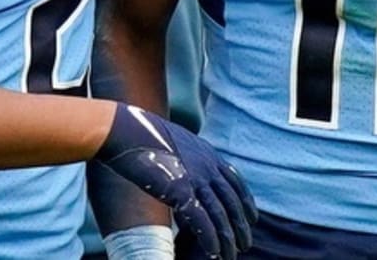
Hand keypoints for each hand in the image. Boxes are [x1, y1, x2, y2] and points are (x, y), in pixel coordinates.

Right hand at [95, 103, 256, 259]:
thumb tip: (186, 175)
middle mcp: (206, 165)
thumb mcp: (174, 142)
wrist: (125, 129)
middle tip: (245, 244)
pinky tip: (215, 252)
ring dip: (228, 238)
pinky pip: (201, 219)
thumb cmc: (142, 135)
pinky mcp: (180, 190)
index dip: (244, 202)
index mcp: (206, 153)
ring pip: (220, 214)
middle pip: (231, 201)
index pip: (234, 181)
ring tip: (232, 255)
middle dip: (240, 225)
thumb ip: (186, 158)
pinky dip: (210, 238)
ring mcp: (195, 177)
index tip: (251, 218)